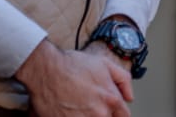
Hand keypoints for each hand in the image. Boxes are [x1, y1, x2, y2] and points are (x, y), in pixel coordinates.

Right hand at [16, 41, 132, 116]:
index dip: (116, 112)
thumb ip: (123, 79)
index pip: (123, 115)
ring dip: (87, 115)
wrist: (46, 69)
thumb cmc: (71, 65)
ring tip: (78, 107)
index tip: (109, 109)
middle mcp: (99, 113)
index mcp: (111, 99)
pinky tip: (69, 111)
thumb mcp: (104, 64)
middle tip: (89, 105)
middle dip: (101, 113)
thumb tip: (129, 97)